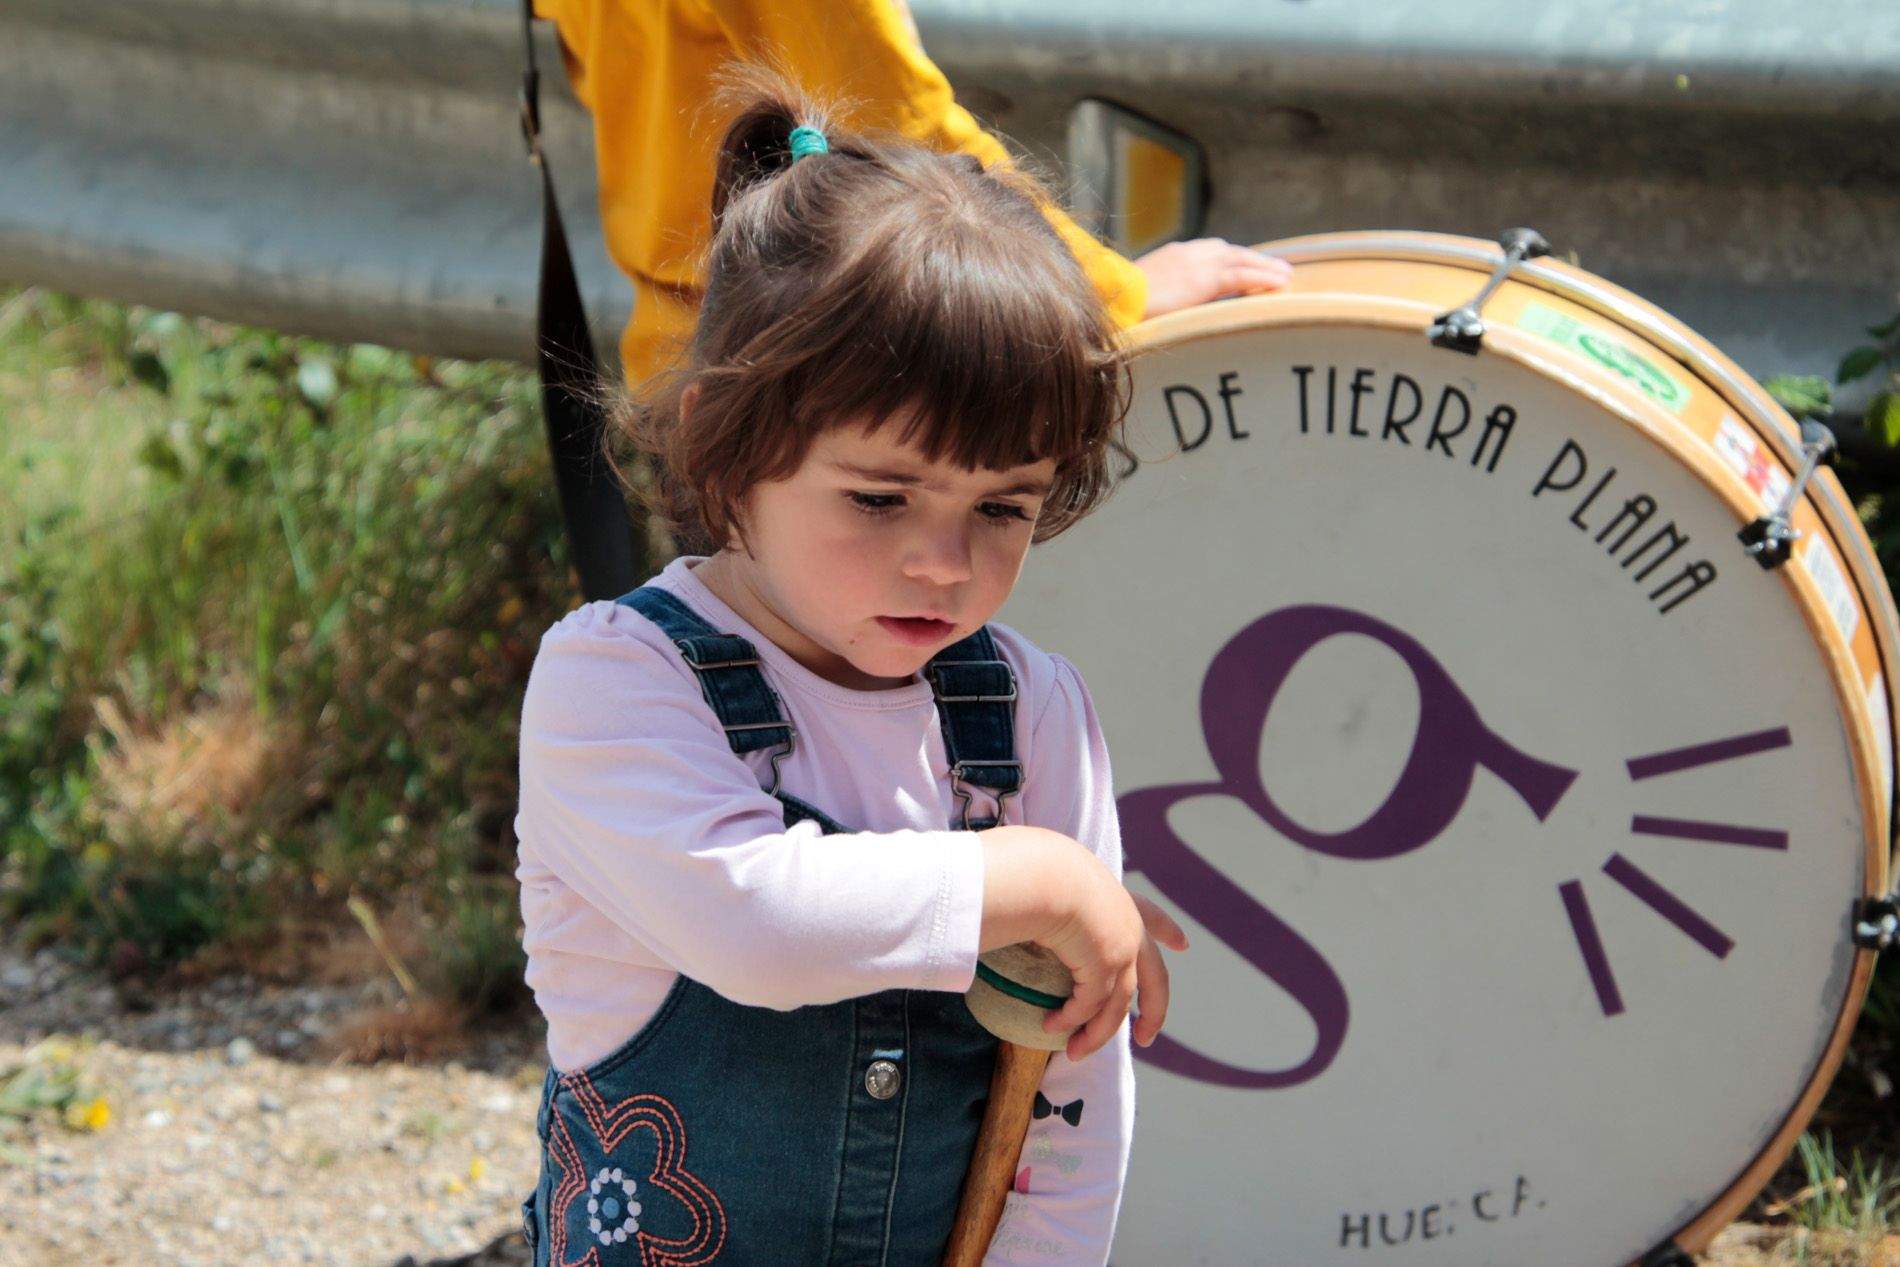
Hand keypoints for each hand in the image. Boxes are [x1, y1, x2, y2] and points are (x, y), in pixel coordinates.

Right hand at [1034, 867, 1189, 1060]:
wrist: (1047, 875)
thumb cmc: (1040, 871)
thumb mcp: (1056, 882)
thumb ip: (1052, 898)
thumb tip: (1025, 908)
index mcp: (1119, 900)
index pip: (1150, 914)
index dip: (1168, 930)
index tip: (1183, 944)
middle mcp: (1130, 927)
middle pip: (1156, 979)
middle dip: (1155, 1011)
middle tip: (1146, 1036)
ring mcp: (1124, 949)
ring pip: (1118, 1006)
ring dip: (1096, 1035)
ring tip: (1075, 1053)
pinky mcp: (1107, 969)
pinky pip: (1090, 1006)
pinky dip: (1072, 1021)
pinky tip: (1051, 1026)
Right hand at [1134, 237, 1293, 318]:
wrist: (1114, 299)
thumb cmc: (1120, 304)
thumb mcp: (1141, 294)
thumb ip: (1161, 294)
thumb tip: (1167, 308)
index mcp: (1171, 255)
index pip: (1208, 252)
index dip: (1229, 259)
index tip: (1243, 265)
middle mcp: (1188, 253)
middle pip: (1229, 252)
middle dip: (1252, 259)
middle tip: (1274, 267)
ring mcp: (1197, 263)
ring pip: (1241, 261)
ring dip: (1265, 267)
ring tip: (1285, 275)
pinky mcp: (1205, 279)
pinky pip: (1243, 276)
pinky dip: (1264, 277)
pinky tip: (1280, 283)